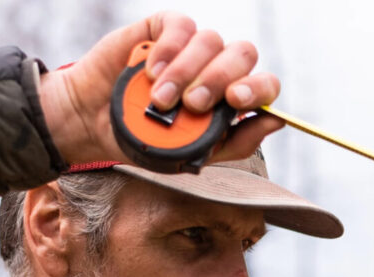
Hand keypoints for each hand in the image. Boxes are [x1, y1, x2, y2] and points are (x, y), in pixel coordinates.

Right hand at [38, 12, 284, 165]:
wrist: (96, 124)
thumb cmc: (150, 140)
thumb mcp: (196, 152)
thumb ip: (238, 140)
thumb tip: (277, 120)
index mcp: (234, 97)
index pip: (265, 83)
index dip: (258, 87)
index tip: (236, 99)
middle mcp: (218, 68)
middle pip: (243, 54)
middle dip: (220, 80)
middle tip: (193, 104)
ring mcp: (193, 47)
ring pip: (211, 41)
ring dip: (187, 72)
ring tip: (161, 100)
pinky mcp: (165, 28)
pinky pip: (181, 27)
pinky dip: (169, 50)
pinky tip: (152, 72)